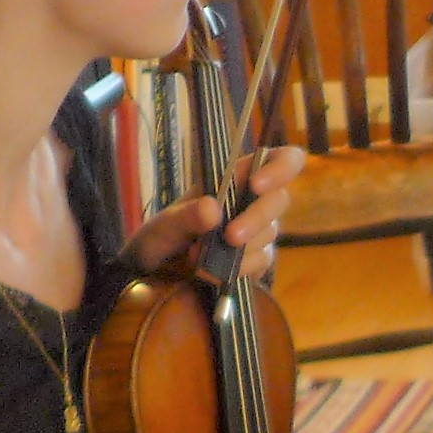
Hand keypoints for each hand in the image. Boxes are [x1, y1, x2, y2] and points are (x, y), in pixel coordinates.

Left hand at [125, 146, 303, 279]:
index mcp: (234, 178)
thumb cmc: (160, 237)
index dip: (280, 167)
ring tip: (198, 258)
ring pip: (270, 234)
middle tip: (230, 237)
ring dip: (240, 248)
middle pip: (279, 200)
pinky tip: (213, 273)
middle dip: (256, 218)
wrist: (152, 273)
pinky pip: (262, 262)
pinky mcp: (256, 260)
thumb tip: (212, 208)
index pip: (279, 160)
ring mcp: (257, 232)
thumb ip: (186, 215)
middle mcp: (251, 202)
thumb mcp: (164, 224)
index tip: (258, 184)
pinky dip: (239, 269)